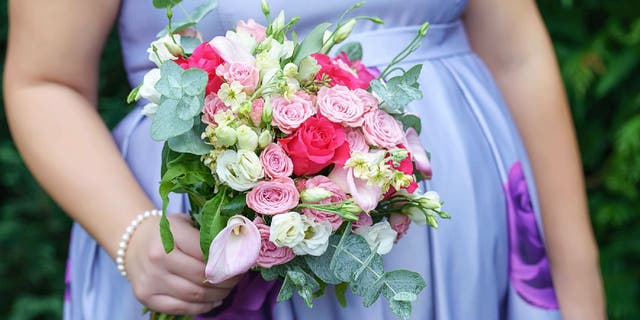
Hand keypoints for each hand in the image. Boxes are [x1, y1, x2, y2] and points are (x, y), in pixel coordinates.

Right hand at [125, 213, 240, 314]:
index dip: (229, 259)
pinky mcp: (146, 296)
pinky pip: (182, 308)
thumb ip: (209, 234)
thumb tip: (239, 248)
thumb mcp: (186, 223)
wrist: (133, 242)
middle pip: (203, 276)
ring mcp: (151, 279)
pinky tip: (213, 299)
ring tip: (227, 288)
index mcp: (171, 235)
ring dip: (218, 294)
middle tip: (237, 277)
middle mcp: (158, 258)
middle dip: (226, 279)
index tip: (241, 261)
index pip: (208, 253)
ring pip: (195, 295)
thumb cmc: (167, 232)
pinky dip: (203, 306)